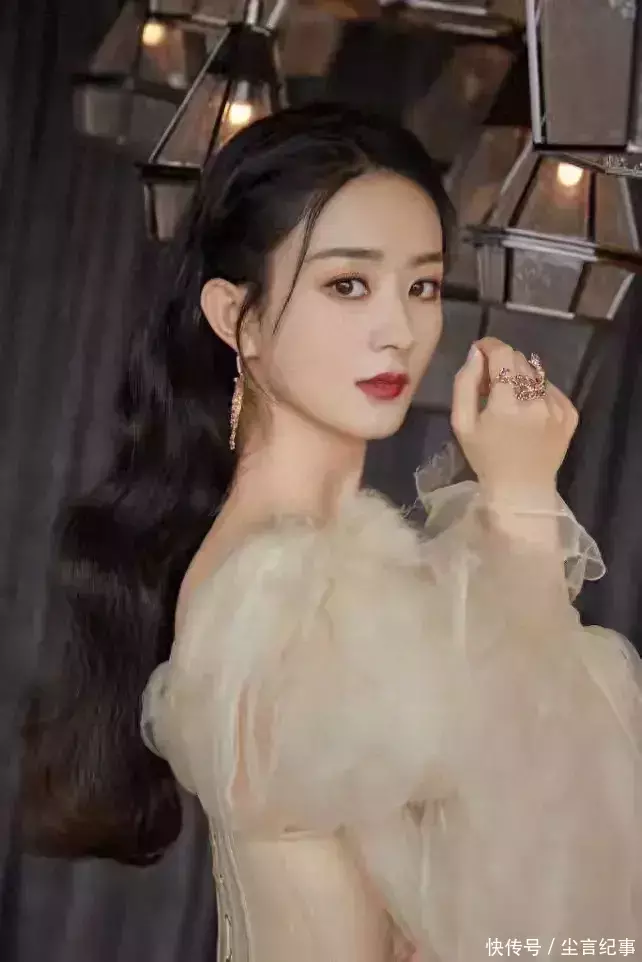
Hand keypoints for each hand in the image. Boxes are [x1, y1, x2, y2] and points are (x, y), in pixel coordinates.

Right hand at [451, 337, 578, 505]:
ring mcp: (557, 407)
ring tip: (510, 401)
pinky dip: (538, 392)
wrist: (522, 490)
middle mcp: (536, 401)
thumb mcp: (462, 424)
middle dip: (502, 364)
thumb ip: (465, 384)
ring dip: (520, 378)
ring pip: (536, 373)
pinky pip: (552, 389)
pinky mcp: (570, 414)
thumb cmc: (486, 458)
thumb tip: (476, 354)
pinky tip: (528, 412)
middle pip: (519, 360)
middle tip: (490, 384)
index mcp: (507, 403)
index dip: (489, 345)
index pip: (502, 354)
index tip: (480, 351)